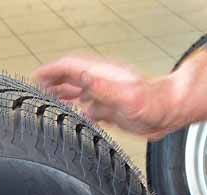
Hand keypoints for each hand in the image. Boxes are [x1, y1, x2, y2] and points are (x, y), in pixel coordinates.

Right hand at [32, 54, 176, 137]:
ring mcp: (107, 96)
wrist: (171, 112)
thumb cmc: (154, 105)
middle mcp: (103, 84)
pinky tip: (73, 116)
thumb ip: (102, 87)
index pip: (70, 68)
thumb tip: (80, 75)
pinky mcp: (112, 109)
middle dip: (52, 81)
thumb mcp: (126, 97)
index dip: (51, 72)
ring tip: (48, 99)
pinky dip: (76, 109)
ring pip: (78, 91)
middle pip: (71, 77)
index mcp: (103, 76)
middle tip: (35, 88)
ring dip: (62, 94)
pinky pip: (88, 107)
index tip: (36, 77)